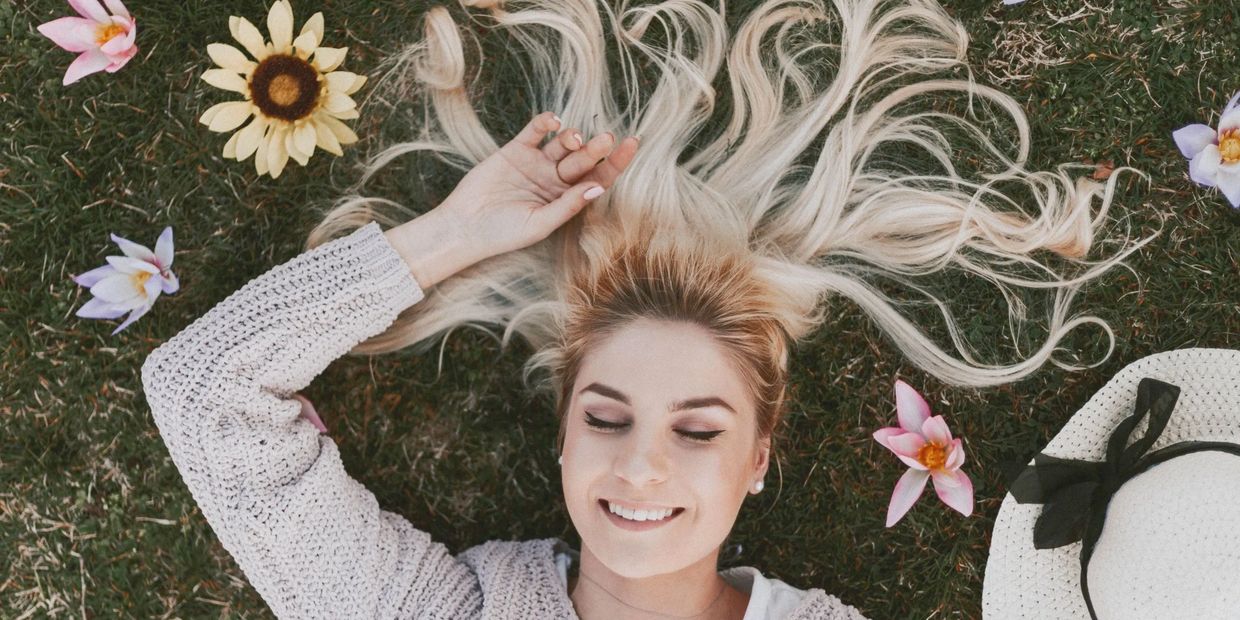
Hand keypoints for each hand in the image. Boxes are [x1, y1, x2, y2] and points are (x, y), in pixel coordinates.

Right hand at [433, 111, 639, 263]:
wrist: (465, 227)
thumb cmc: (504, 233)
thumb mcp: (540, 223)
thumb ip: (568, 205)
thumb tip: (599, 186)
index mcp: (567, 198)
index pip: (598, 177)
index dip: (616, 162)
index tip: (632, 144)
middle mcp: (555, 179)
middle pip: (583, 159)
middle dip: (595, 149)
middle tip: (606, 139)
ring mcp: (536, 163)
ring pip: (562, 144)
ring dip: (572, 137)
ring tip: (573, 139)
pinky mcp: (515, 150)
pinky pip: (535, 132)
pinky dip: (545, 123)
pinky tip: (554, 122)